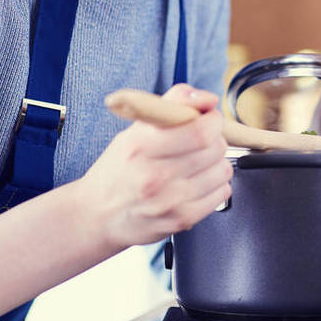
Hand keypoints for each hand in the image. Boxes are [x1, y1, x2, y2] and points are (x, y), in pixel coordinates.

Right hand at [79, 84, 231, 250]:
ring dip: (216, 162)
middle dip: (215, 139)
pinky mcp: (181, 221)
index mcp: (141, 147)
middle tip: (201, 141)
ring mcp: (170, 201)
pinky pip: (222, 193)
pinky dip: (216, 184)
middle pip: (215, 148)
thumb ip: (170, 106)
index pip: (200, 131)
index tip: (207, 119)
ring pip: (222, 170)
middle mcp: (155, 176)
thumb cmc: (118, 170)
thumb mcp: (134, 131)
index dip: (212, 120)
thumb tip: (207, 99)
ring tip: (196, 164)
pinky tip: (197, 183)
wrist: (98, 216)